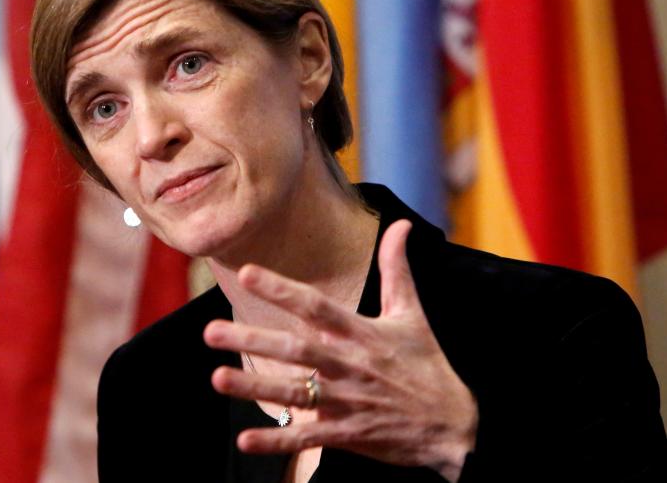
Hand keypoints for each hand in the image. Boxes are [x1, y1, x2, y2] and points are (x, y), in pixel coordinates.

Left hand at [203, 220, 478, 481]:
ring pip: (295, 393)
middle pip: (296, 350)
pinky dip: (278, 440)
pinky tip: (246, 439)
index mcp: (362, 333)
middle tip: (210, 332)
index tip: (248, 273)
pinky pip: (308, 437)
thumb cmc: (428, 366)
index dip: (283, 289)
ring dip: (256, 388)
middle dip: (253, 341)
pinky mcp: (348, 433)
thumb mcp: (413, 314)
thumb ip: (397, 269)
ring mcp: (347, 401)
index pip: (316, 306)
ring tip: (218, 378)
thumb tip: (402, 225)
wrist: (456, 428)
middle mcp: (350, 365)